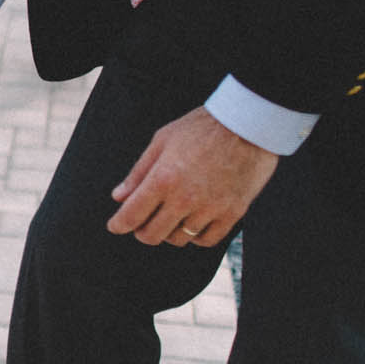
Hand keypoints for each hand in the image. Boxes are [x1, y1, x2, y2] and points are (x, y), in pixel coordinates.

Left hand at [107, 107, 277, 246]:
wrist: (249, 123)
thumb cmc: (202, 127)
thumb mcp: (163, 140)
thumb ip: (139, 172)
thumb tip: (119, 197)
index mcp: (163, 178)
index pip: (131, 216)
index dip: (119, 225)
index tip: (115, 226)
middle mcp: (185, 199)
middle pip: (152, 235)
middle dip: (142, 231)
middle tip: (144, 221)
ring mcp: (210, 208)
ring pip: (179, 239)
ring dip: (170, 231)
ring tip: (172, 215)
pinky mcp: (232, 213)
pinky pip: (206, 240)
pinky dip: (196, 236)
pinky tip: (193, 222)